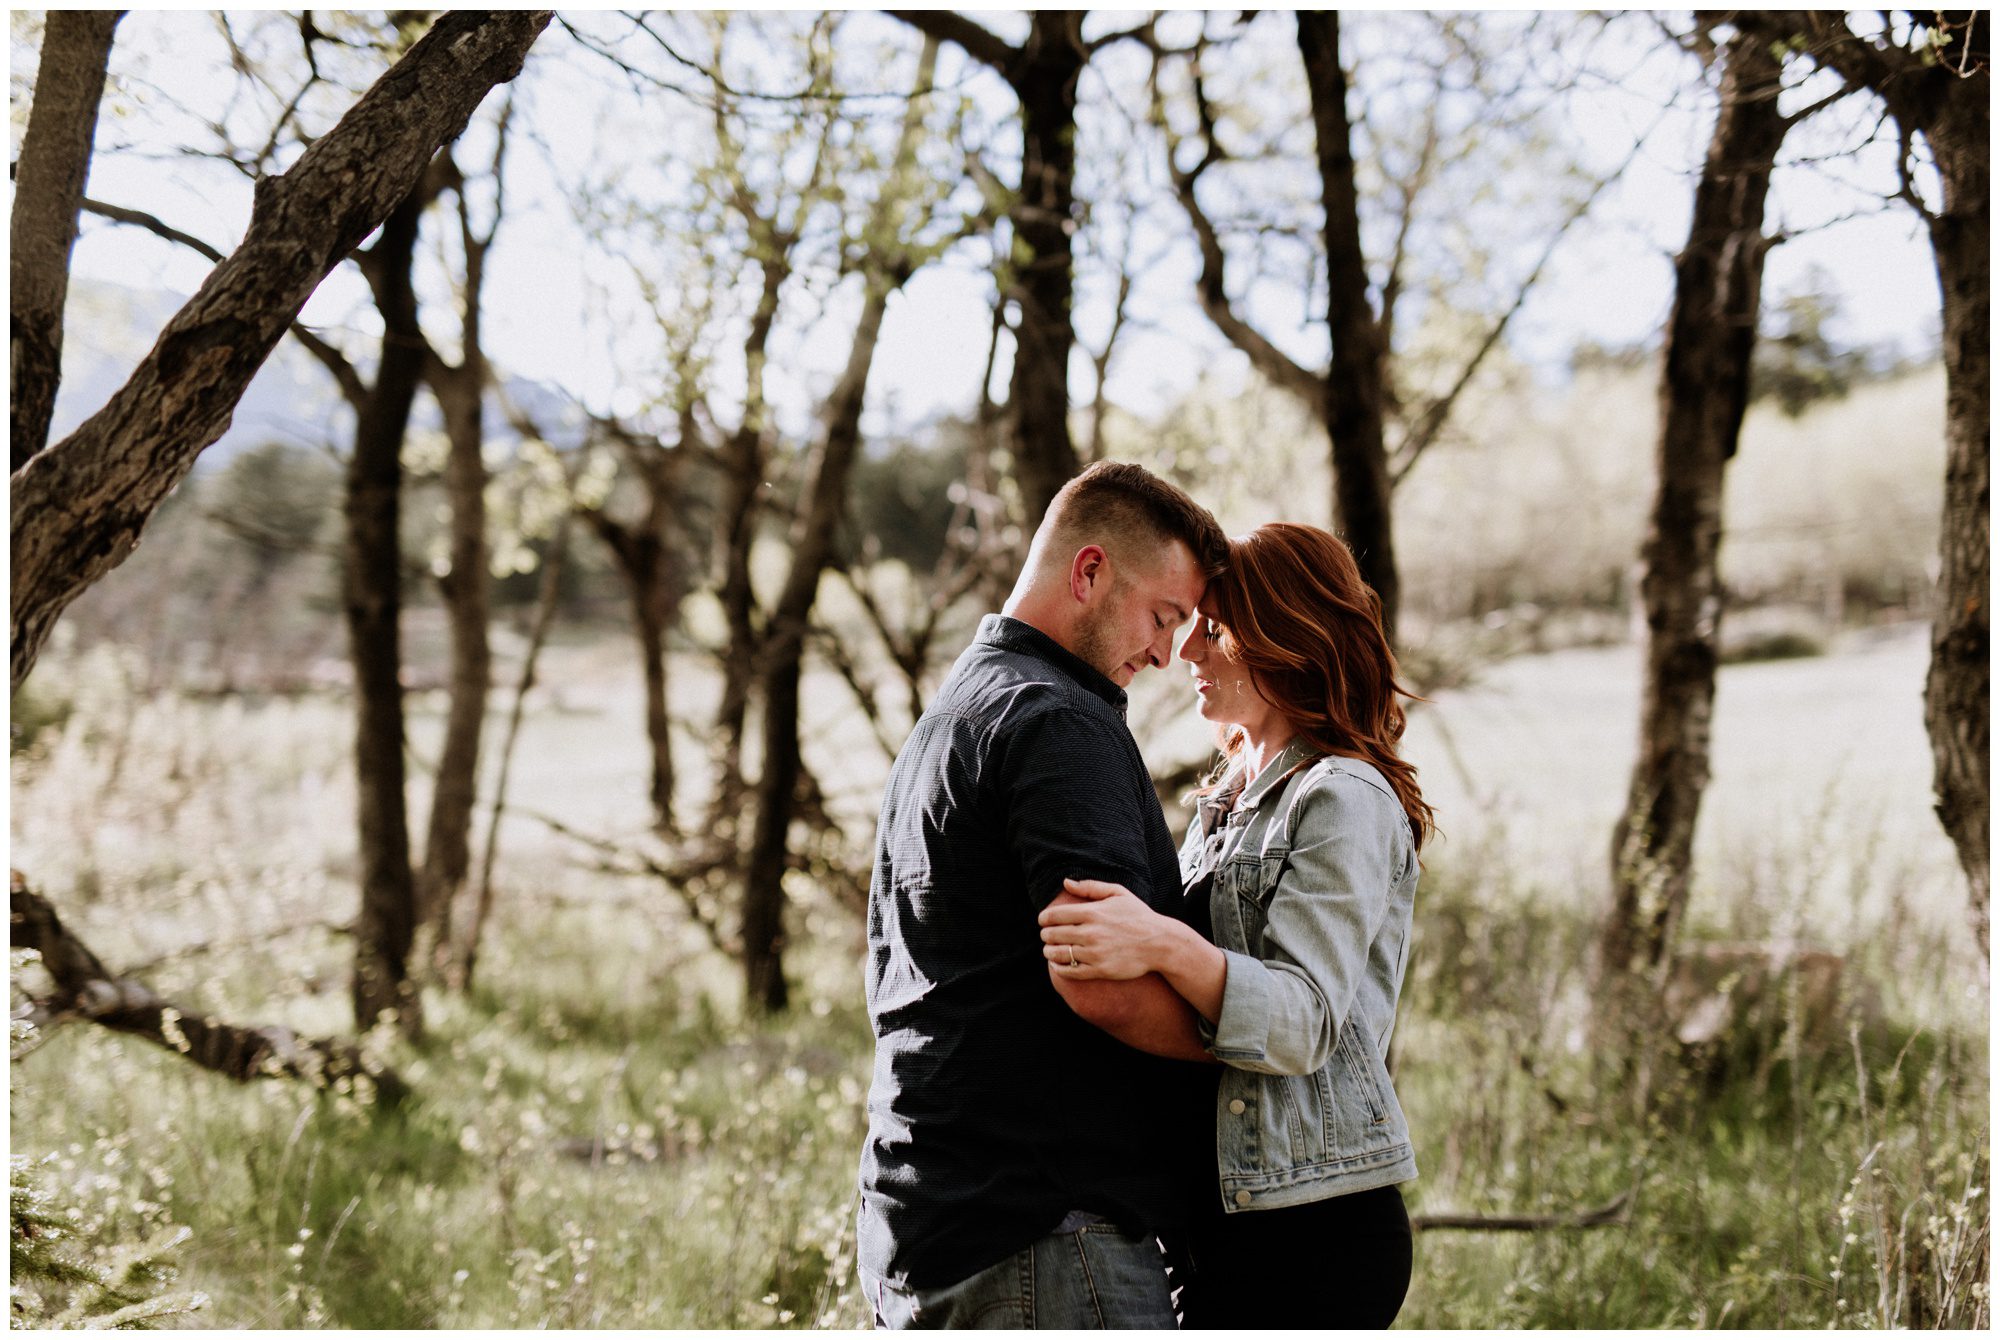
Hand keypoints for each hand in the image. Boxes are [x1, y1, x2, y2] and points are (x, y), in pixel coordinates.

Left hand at [1038, 878, 1170, 979]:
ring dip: (1049, 952)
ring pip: (1059, 954)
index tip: (1043, 920)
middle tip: (1046, 935)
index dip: (1044, 918)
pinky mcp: (1100, 970)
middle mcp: (1091, 933)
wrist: (1160, 943)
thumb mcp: (1118, 893)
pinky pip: (1070, 971)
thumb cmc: (1139, 916)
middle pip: (1053, 934)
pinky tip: (1057, 965)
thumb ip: (1090, 887)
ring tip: (1049, 950)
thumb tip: (1066, 882)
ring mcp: (1095, 953)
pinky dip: (1058, 968)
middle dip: (1045, 935)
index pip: (1055, 915)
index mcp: (1093, 912)